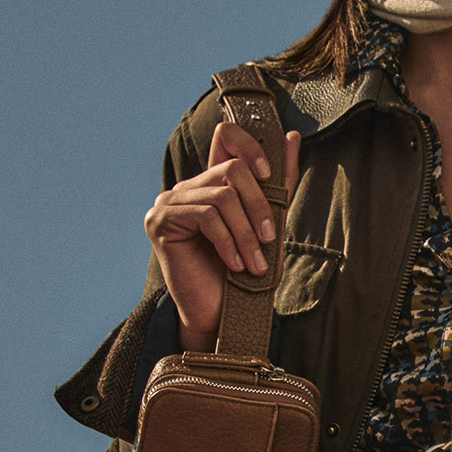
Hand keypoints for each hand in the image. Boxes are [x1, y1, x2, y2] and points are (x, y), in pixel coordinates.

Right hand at [144, 123, 302, 349]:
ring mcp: (169, 202)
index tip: (269, 174)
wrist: (219, 315)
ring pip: (222, 197)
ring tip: (255, 263)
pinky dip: (228, 242)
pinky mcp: (160, 221)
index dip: (251, 146)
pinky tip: (236, 264)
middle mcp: (188, 187)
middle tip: (269, 239)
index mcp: (211, 184)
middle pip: (232, 169)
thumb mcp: (267, 225)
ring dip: (247, 233)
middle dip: (259, 206)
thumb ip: (277, 184)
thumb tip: (291, 137)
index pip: (226, 135)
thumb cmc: (243, 274)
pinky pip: (206, 217)